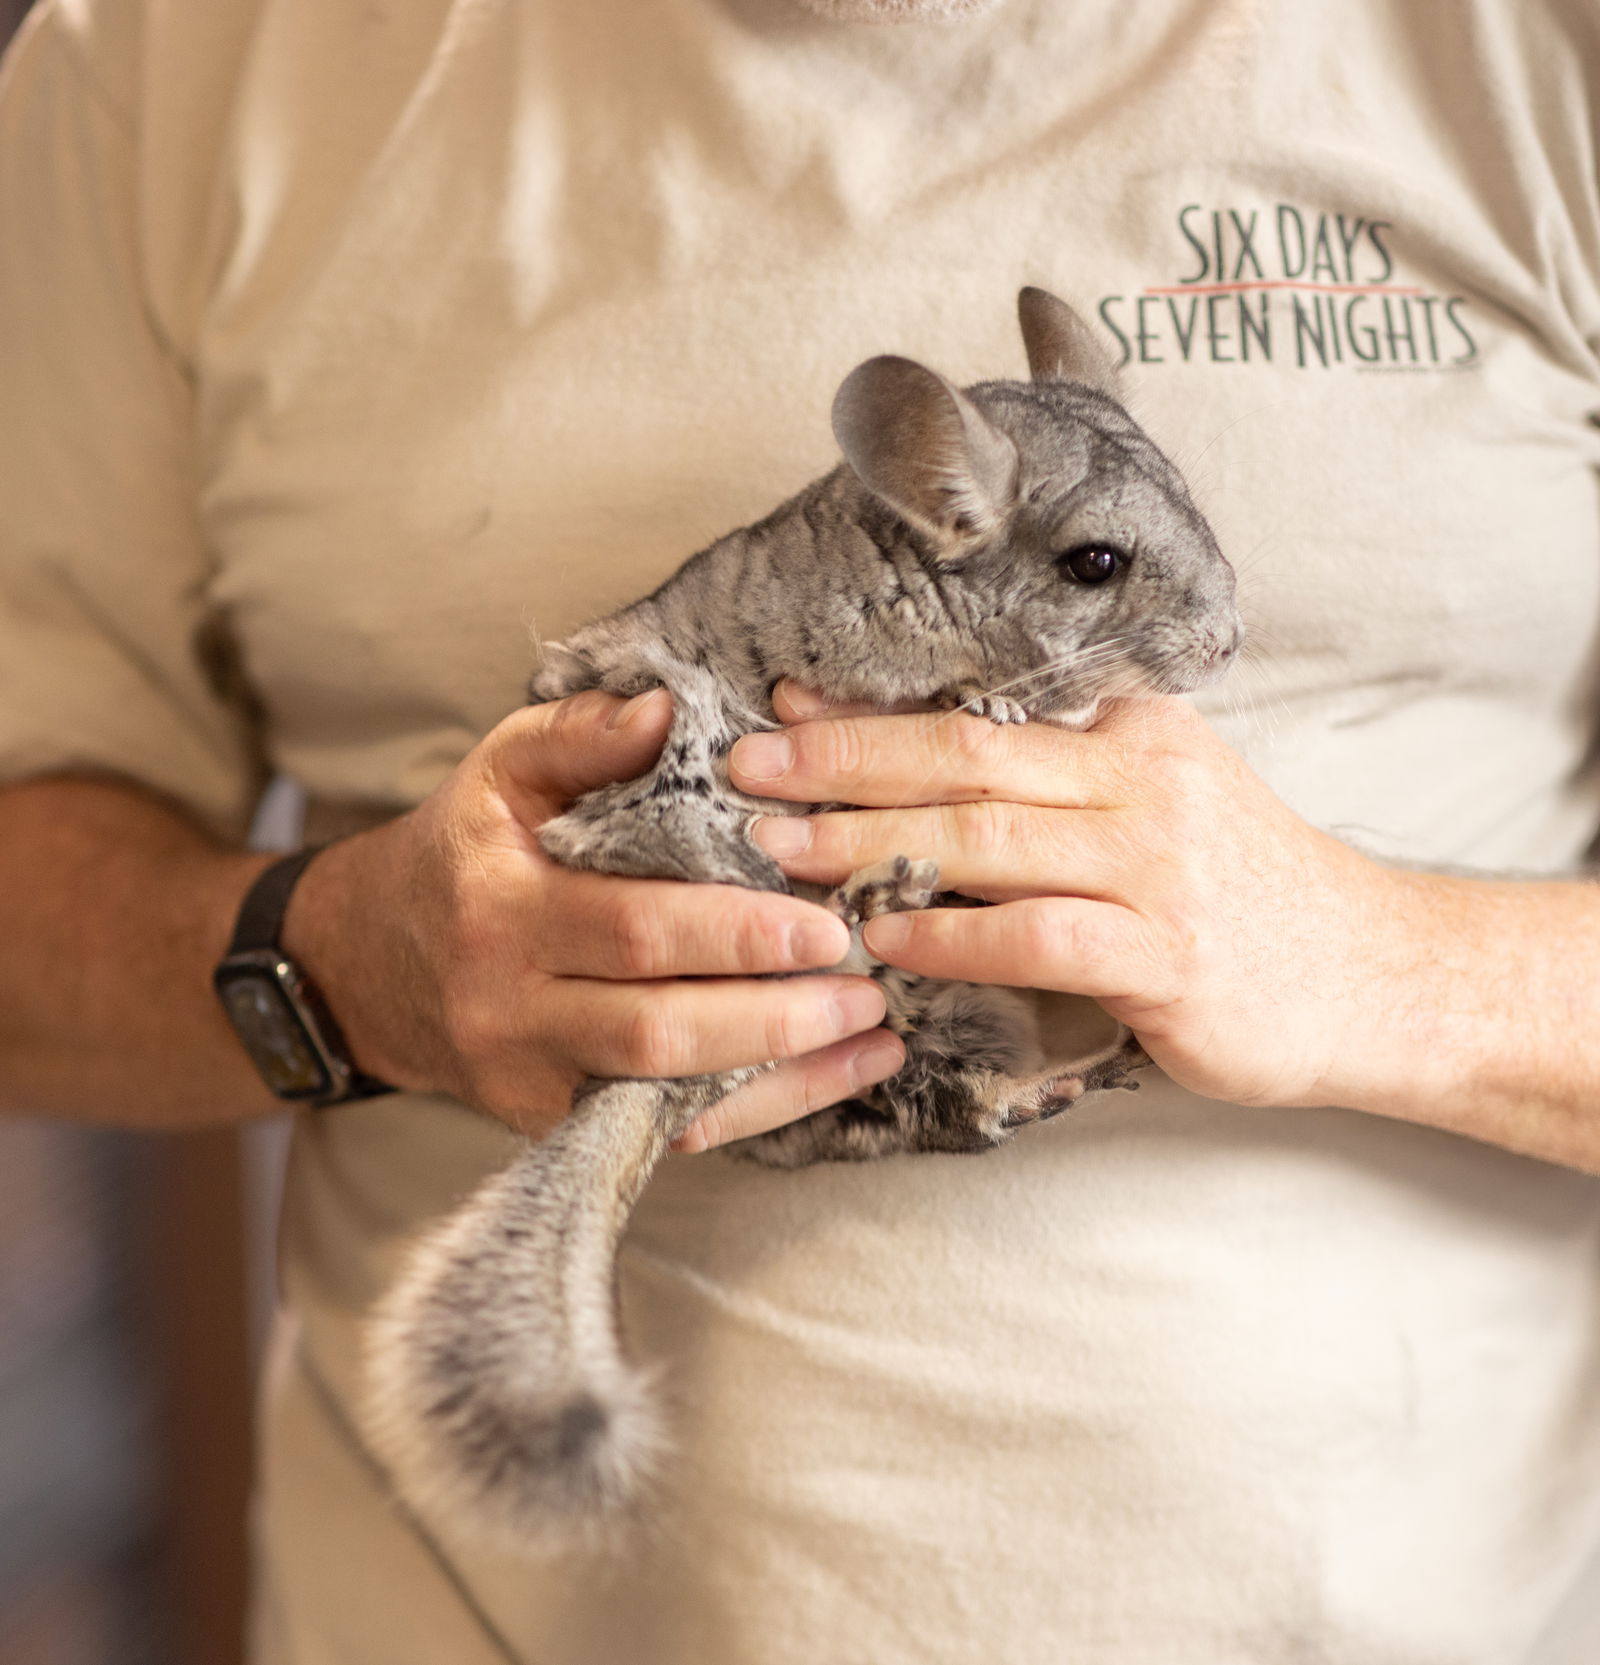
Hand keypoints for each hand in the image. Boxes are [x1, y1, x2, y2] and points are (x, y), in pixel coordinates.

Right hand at [282, 689, 902, 1140]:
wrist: (368, 964)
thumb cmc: (463, 852)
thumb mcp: (498, 772)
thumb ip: (580, 736)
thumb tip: (667, 711)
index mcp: (503, 911)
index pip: (634, 929)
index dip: (735, 934)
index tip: (826, 924)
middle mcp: (509, 1008)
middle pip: (657, 1029)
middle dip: (775, 1016)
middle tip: (866, 989)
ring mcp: (528, 1079)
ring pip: (668, 1096)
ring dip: (782, 1075)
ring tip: (873, 1040)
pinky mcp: (549, 1123)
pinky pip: (663, 1127)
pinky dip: (751, 1109)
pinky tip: (825, 1081)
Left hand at [727, 684, 1425, 1114]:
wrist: (1375, 973)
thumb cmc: (1243, 896)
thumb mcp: (1154, 811)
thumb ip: (1050, 794)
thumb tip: (912, 790)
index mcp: (1132, 735)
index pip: (976, 715)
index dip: (867, 718)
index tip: (779, 714)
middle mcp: (1144, 783)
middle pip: (966, 760)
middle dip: (844, 766)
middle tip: (749, 773)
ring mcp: (1160, 868)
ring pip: (990, 840)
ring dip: (874, 844)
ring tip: (783, 853)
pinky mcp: (1170, 955)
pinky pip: (1040, 936)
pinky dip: (954, 936)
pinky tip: (887, 937)